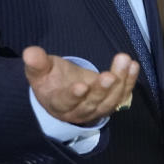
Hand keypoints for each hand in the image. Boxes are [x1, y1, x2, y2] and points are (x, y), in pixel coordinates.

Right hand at [23, 46, 138, 124]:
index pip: (66, 102)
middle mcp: (79, 110)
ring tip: (125, 63)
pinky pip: (122, 95)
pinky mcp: (110, 103)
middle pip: (92, 103)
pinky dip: (129, 82)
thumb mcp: (40, 71)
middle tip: (109, 76)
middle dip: (101, 90)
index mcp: (58, 103)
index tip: (82, 86)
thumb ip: (36, 63)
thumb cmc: (50, 79)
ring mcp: (96, 109)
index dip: (74, 96)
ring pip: (110, 101)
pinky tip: (133, 66)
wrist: (63, 91)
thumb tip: (30, 53)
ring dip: (120, 83)